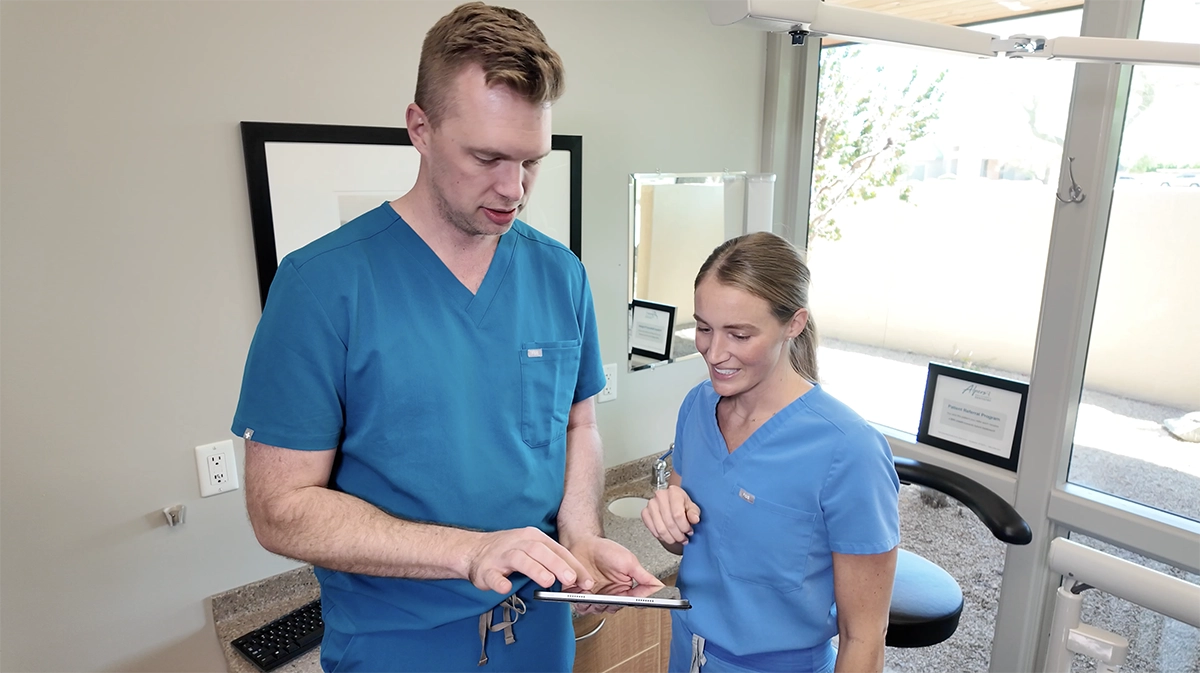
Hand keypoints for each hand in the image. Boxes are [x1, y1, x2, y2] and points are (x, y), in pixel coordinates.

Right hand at [464, 527, 593, 594]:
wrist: (474, 551)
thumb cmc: (509, 552)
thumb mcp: (533, 549)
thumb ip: (552, 562)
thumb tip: (577, 578)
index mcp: (533, 537)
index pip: (557, 550)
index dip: (573, 565)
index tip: (586, 580)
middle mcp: (519, 543)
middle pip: (540, 551)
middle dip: (557, 565)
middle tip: (571, 579)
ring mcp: (501, 555)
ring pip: (520, 559)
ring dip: (535, 570)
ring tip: (547, 581)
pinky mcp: (486, 569)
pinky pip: (493, 575)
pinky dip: (499, 581)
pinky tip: (506, 587)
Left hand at [566, 536, 662, 613]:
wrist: (584, 544)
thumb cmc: (606, 550)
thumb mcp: (629, 561)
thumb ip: (644, 577)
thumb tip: (659, 588)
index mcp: (627, 588)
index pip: (636, 602)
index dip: (635, 602)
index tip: (631, 598)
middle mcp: (613, 594)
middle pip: (616, 609)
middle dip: (611, 604)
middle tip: (608, 595)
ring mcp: (598, 596)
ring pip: (599, 611)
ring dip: (595, 603)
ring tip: (593, 593)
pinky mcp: (583, 597)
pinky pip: (583, 607)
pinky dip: (582, 603)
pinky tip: (583, 592)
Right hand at [641, 485, 700, 546]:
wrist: (672, 503)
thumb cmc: (682, 505)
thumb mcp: (692, 507)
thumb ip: (694, 513)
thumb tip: (694, 519)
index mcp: (674, 492)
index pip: (678, 514)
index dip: (684, 527)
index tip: (689, 531)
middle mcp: (660, 496)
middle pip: (669, 523)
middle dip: (678, 535)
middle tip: (683, 538)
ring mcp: (651, 504)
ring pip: (661, 529)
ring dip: (670, 538)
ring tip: (676, 539)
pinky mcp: (645, 512)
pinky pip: (652, 529)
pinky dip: (661, 536)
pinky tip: (667, 536)